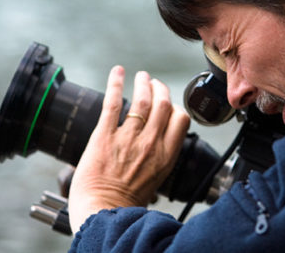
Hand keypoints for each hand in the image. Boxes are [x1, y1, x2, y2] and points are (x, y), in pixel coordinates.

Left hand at [68, 66, 189, 231]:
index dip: (176, 106)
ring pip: (141, 100)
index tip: (168, 103)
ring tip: (141, 76)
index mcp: (165, 155)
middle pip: (163, 104)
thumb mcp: (156, 180)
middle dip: (160, 88)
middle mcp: (150, 143)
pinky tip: (118, 72)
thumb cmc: (127, 202)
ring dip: (143, 83)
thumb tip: (158, 146)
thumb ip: (159, 159)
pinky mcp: (104, 136)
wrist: (104, 212)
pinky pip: (113, 104)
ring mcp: (128, 138)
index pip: (181, 119)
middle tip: (154, 83)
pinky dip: (115, 83)